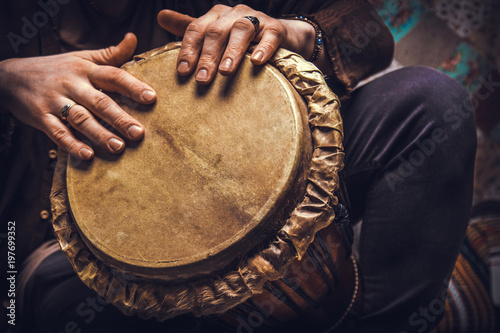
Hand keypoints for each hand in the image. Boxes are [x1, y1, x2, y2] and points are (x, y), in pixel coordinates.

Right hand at [0, 33, 155, 159]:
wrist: (11, 76)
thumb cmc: (57, 68)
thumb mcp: (81, 58)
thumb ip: (110, 54)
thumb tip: (133, 39)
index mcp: (85, 69)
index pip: (113, 76)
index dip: (133, 86)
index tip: (151, 98)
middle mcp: (72, 84)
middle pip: (100, 101)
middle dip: (120, 118)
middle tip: (139, 133)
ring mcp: (56, 101)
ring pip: (81, 119)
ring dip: (100, 134)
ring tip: (118, 147)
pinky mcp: (41, 117)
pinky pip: (58, 132)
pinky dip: (72, 144)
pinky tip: (87, 155)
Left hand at [157, 4, 326, 84]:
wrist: (280, 37)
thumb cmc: (241, 40)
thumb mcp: (214, 33)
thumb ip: (189, 28)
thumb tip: (160, 16)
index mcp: (216, 16)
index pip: (196, 29)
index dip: (188, 50)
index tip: (183, 72)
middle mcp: (234, 13)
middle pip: (216, 32)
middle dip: (207, 56)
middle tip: (202, 80)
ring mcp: (256, 19)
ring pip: (241, 31)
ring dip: (232, 52)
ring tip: (225, 72)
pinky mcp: (276, 29)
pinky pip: (270, 36)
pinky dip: (263, 48)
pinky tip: (256, 62)